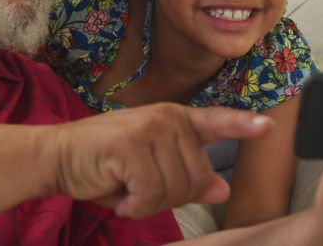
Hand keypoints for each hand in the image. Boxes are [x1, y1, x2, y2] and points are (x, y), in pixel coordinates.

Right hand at [47, 103, 273, 218]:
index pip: (215, 122)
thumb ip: (185, 176)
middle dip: (168, 198)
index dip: (242, 125)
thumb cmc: (103, 165)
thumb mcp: (150, 170)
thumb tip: (221, 190)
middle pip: (197, 178)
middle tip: (138, 192)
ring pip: (174, 189)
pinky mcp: (132, 145)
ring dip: (148, 204)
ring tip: (124, 190)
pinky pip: (151, 193)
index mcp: (174, 119)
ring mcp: (150, 128)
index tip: (267, 126)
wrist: (56, 157)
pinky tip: (118, 196)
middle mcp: (166, 117)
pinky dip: (134, 206)